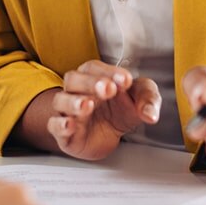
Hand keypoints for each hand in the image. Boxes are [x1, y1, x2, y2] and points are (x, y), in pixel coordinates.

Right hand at [44, 60, 160, 160]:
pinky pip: (54, 125)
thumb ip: (148, 100)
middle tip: (108, 89)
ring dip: (73, 102)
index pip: (94, 67)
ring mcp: (68, 111)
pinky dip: (60, 124)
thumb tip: (150, 114)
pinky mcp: (63, 133)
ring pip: (61, 100)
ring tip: (88, 106)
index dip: (109, 72)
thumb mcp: (140, 100)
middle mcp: (77, 91)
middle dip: (90, 83)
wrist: (108, 136)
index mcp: (94, 76)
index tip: (126, 80)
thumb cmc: (120, 111)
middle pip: (74, 79)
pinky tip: (71, 125)